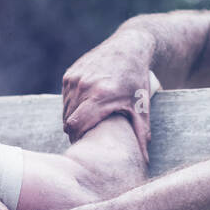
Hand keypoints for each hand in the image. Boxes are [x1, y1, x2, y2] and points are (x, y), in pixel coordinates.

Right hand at [61, 29, 153, 162]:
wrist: (129, 48)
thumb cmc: (137, 81)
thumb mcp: (141, 108)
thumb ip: (141, 134)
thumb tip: (144, 161)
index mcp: (101, 95)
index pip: (76, 126)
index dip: (78, 138)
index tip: (86, 145)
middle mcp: (84, 85)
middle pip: (69, 120)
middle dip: (76, 131)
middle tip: (88, 138)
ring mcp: (74, 78)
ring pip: (65, 110)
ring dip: (74, 119)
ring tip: (89, 123)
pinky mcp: (69, 74)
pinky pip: (65, 98)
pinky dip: (73, 105)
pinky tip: (86, 107)